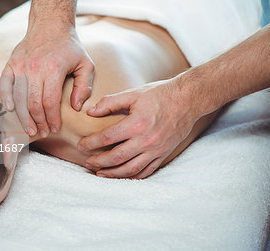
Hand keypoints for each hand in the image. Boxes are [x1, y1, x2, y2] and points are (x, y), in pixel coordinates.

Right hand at [1, 22, 94, 136]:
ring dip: (24, 116)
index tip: (55, 128)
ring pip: (19, 97)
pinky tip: (9, 109)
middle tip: (43, 132)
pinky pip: (5, 84)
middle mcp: (35, 67)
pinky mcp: (11, 63)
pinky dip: (5, 98)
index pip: (50, 101)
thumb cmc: (69, 47)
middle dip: (38, 122)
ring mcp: (21, 65)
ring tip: (30, 129)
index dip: (52, 119)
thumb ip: (84, 86)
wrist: (50, 25)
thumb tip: (76, 107)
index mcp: (54, 68)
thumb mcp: (86, 64)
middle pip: (33, 103)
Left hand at [77, 79, 199, 178]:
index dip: (91, 143)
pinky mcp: (163, 155)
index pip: (108, 138)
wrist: (188, 100)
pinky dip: (131, 176)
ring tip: (99, 173)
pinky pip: (146, 171)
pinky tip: (120, 176)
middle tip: (86, 162)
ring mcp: (156, 150)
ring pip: (130, 169)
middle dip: (98, 162)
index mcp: (136, 124)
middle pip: (116, 158)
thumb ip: (110, 102)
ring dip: (112, 174)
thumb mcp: (133, 94)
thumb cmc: (160, 94)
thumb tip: (90, 111)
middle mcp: (146, 140)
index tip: (81, 146)